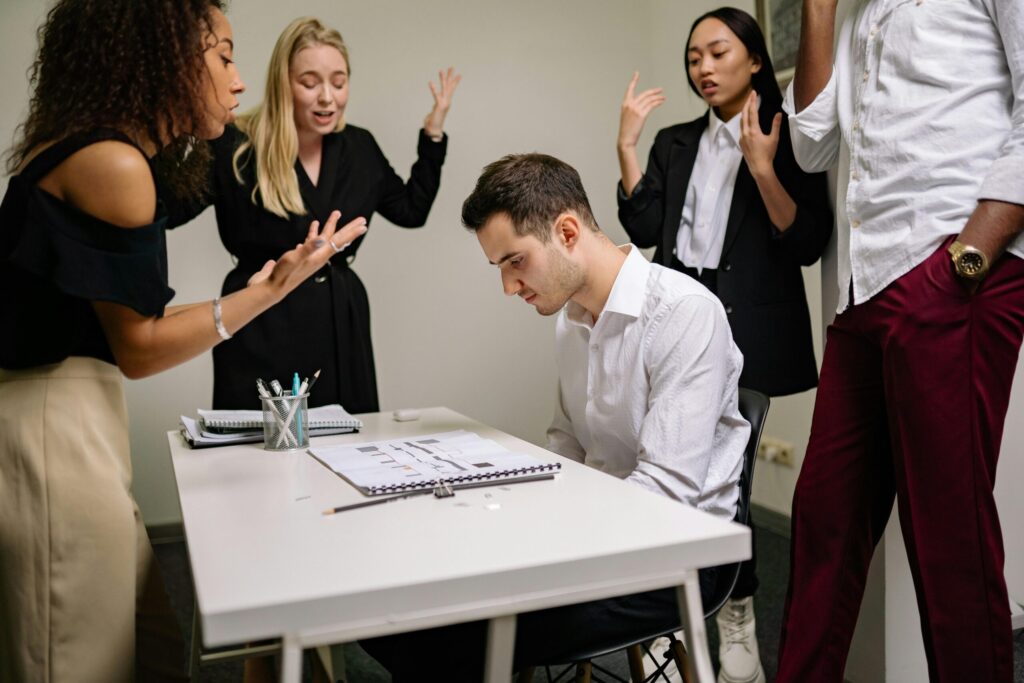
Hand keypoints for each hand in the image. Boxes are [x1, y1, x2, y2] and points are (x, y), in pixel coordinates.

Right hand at [250, 212, 367, 297]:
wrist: (269, 289)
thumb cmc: (282, 274)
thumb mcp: (294, 258)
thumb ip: (308, 248)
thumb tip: (323, 239)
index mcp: (319, 256)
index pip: (339, 241)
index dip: (351, 232)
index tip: (364, 224)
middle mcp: (317, 257)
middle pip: (336, 239)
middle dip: (348, 229)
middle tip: (361, 220)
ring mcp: (308, 257)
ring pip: (323, 240)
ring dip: (329, 227)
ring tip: (336, 214)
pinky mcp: (298, 257)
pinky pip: (309, 243)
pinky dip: (313, 235)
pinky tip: (312, 231)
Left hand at [423, 67, 461, 137]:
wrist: (434, 130)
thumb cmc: (434, 122)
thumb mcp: (435, 112)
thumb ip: (436, 108)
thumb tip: (434, 108)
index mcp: (446, 101)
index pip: (451, 89)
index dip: (454, 81)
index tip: (459, 74)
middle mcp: (447, 101)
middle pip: (449, 86)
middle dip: (450, 76)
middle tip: (451, 66)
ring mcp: (444, 103)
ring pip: (444, 89)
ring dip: (442, 79)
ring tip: (441, 70)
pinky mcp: (439, 106)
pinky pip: (436, 96)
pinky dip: (433, 89)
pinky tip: (430, 82)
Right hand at [618, 71, 664, 149]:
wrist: (625, 139)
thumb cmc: (627, 130)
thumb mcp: (627, 117)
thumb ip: (633, 109)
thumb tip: (643, 106)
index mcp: (625, 104)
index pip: (630, 89)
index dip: (634, 80)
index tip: (637, 73)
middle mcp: (630, 104)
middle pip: (644, 94)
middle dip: (653, 91)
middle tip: (660, 90)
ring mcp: (635, 109)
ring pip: (649, 99)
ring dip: (657, 97)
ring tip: (663, 97)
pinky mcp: (641, 114)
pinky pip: (652, 105)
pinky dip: (657, 102)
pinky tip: (661, 101)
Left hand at [738, 90, 781, 177]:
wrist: (759, 167)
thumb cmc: (767, 154)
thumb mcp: (774, 139)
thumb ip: (776, 125)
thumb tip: (779, 114)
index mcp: (754, 131)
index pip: (752, 112)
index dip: (753, 101)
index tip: (753, 93)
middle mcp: (746, 133)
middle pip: (744, 114)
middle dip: (747, 103)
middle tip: (750, 95)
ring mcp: (742, 138)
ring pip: (741, 121)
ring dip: (744, 112)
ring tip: (748, 105)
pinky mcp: (741, 142)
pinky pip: (741, 128)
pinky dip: (744, 121)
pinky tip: (747, 120)